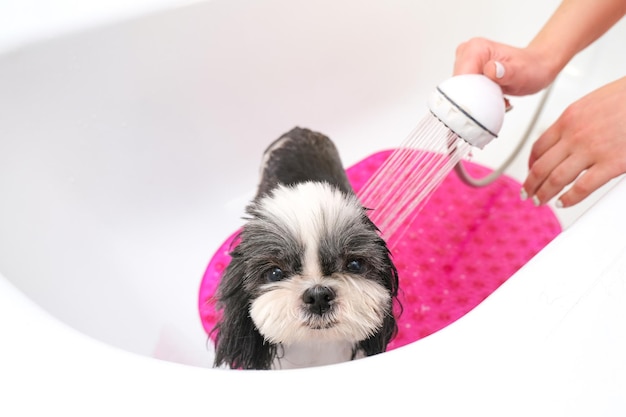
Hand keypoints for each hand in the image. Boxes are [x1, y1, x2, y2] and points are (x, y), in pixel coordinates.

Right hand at [454, 37, 557, 95]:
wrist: (536, 67)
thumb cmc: (530, 68)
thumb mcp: (522, 72)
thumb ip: (507, 72)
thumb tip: (491, 70)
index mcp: (475, 49)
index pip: (459, 79)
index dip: (467, 95)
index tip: (481, 104)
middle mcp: (467, 53)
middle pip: (456, 87)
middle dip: (471, 99)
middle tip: (493, 98)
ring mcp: (465, 63)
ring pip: (458, 91)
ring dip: (474, 100)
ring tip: (494, 96)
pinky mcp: (467, 73)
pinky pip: (463, 92)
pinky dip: (475, 99)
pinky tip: (490, 96)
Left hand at [522, 76, 625, 207]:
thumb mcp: (591, 103)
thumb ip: (577, 122)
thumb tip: (569, 137)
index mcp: (569, 118)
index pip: (539, 146)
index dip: (531, 164)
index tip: (530, 172)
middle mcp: (574, 135)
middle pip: (541, 166)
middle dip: (531, 183)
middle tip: (527, 193)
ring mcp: (591, 150)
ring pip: (556, 179)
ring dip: (544, 194)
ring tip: (540, 201)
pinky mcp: (611, 163)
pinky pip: (582, 187)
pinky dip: (569, 199)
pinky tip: (563, 203)